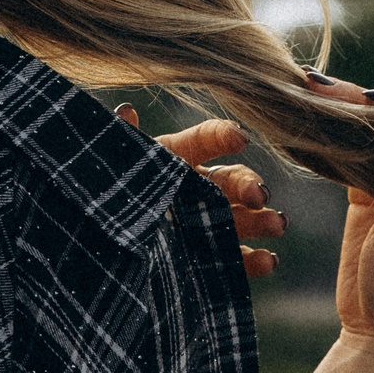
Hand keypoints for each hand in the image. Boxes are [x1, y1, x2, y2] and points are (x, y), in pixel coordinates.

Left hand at [118, 106, 285, 278]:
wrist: (96, 248)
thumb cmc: (104, 197)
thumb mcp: (113, 169)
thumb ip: (123, 144)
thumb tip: (125, 111)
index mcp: (176, 157)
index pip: (205, 139)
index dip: (223, 136)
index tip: (240, 138)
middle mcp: (199, 187)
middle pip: (231, 179)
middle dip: (250, 185)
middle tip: (259, 195)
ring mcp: (207, 224)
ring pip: (243, 218)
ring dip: (263, 220)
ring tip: (277, 225)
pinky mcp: (211, 259)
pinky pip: (237, 259)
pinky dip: (256, 261)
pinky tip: (270, 261)